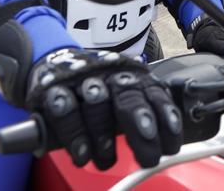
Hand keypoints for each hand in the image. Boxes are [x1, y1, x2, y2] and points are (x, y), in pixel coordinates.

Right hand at [24, 47, 181, 169]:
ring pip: (96, 103)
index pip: (154, 94)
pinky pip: (64, 109)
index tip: (171, 146)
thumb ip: (144, 115)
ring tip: (107, 160)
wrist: (55, 62)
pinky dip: (74, 135)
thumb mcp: (124, 99)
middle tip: (148, 157)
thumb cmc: (99, 91)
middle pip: (128, 97)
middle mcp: (109, 74)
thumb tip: (166, 144)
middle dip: (140, 127)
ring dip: (104, 136)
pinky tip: (81, 154)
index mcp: (132, 76)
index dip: (165, 119)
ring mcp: (81, 79)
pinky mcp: (52, 89)